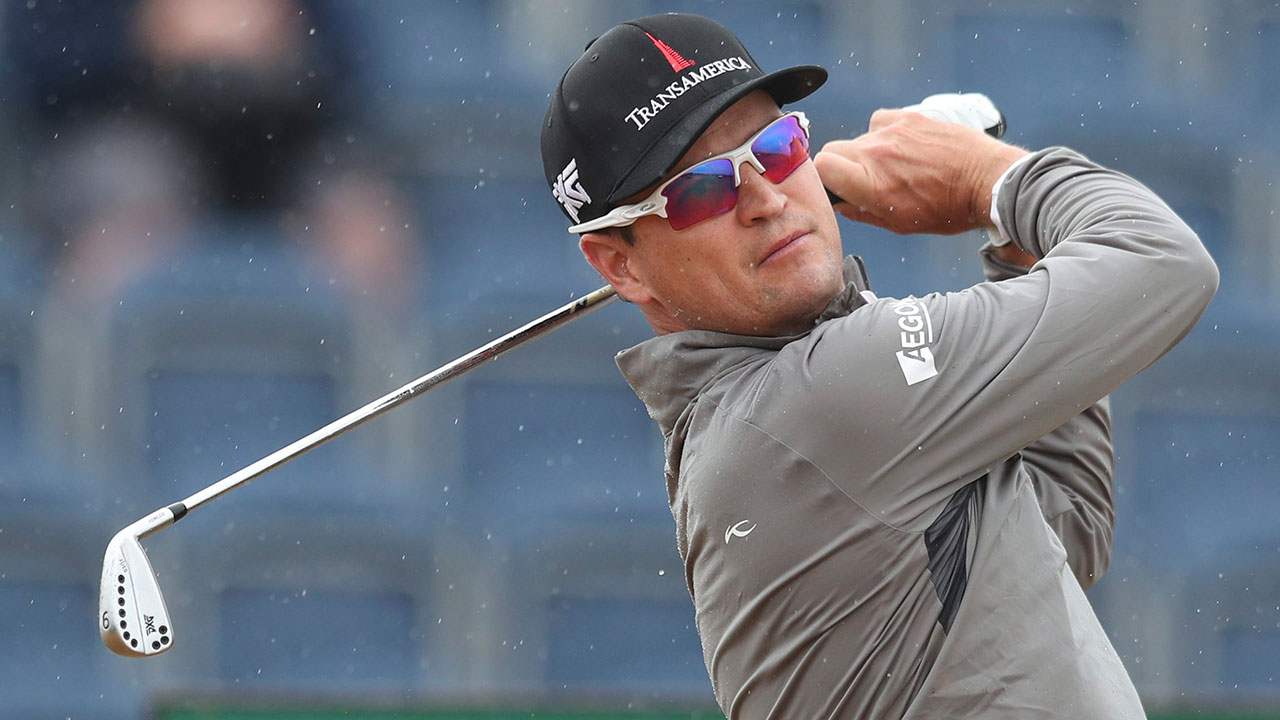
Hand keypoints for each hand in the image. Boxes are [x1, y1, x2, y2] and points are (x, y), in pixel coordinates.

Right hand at [814, 109, 1027, 234]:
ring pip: (859, 137)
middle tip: (864, 179)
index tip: (836, 185)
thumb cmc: (948, 209)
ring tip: (894, 165)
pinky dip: (884, 132)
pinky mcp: (909, 116)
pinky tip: (902, 146)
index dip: (824, 177)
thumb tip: (841, 202)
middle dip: (842, 165)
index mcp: (871, 185)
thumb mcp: (900, 224)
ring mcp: (892, 132)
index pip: (821, 166)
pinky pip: (879, 121)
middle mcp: (876, 154)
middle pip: (833, 149)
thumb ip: (862, 213)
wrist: (986, 180)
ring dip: (867, 151)